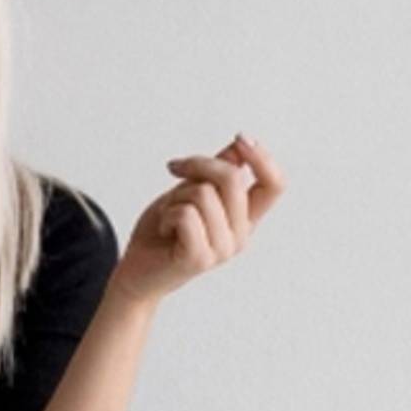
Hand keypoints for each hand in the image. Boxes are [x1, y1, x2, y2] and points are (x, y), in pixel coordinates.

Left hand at [107, 133, 285, 305]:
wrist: (136, 272)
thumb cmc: (161, 232)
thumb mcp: (188, 193)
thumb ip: (214, 174)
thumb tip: (239, 146)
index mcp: (243, 219)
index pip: (274, 185)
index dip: (262, 158)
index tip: (241, 138)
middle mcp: (240, 235)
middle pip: (231, 178)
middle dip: (197, 164)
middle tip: (174, 169)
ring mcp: (222, 249)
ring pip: (202, 193)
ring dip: (174, 198)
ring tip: (168, 218)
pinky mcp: (199, 258)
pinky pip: (185, 214)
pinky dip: (166, 214)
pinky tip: (164, 230)